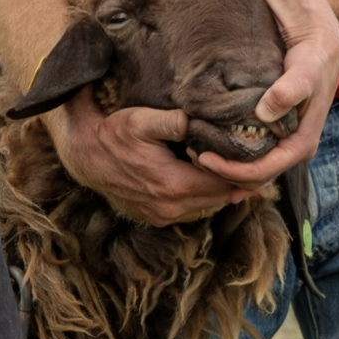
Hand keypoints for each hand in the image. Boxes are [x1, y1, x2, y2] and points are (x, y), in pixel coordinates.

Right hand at [47, 93, 255, 226]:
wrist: (86, 157)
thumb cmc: (114, 135)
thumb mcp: (143, 120)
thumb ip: (175, 122)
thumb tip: (201, 120)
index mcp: (173, 185)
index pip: (223, 184)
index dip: (241, 171)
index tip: (253, 156)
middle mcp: (171, 207)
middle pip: (220, 199)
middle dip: (236, 181)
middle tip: (251, 161)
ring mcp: (163, 215)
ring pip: (208, 207)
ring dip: (220, 190)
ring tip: (231, 168)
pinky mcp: (156, 217)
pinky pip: (192, 212)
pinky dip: (203, 197)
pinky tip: (205, 178)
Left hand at [194, 0, 338, 193]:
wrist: (318, 45)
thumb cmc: (313, 57)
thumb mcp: (305, 71)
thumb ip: (289, 90)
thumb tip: (265, 113)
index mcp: (302, 144)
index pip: (264, 171)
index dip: (233, 170)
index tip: (205, 157)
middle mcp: (292, 149)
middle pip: (255, 177)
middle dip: (225, 173)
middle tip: (194, 156)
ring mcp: (282, 143)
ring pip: (251, 170)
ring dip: (225, 169)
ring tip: (196, 153)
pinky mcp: (272, 133)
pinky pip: (250, 154)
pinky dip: (230, 158)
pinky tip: (209, 149)